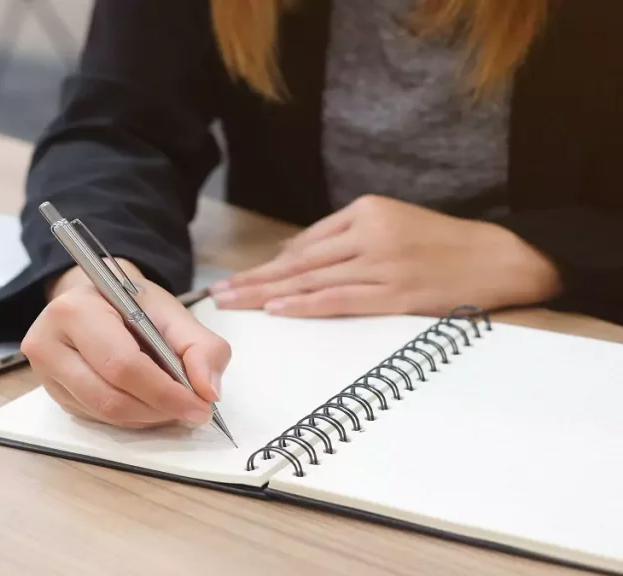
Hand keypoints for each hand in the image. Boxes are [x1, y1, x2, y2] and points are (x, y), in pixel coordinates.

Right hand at [22, 260, 230, 428]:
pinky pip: (97, 420)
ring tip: (172, 404)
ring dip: (148, 418)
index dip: (166, 393)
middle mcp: (48, 342)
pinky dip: (132, 418)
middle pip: (111, 398)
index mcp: (76, 311)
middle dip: (160, 410)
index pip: (123, 365)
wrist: (95, 300)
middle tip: (193, 410)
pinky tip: (147, 402)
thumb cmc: (130, 303)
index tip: (201, 407)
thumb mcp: (170, 311)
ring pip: (105, 415)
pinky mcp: (52, 394)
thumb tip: (208, 392)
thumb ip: (201, 346)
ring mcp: (44, 373)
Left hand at [210, 195, 561, 316]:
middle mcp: (369, 233)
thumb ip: (341, 237)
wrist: (499, 257)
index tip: (238, 278)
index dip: (268, 264)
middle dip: (255, 279)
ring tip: (234, 304)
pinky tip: (277, 309)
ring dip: (267, 294)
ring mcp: (382, 262)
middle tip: (219, 293)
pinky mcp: (395, 292)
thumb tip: (290, 257)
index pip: (305, 242)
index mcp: (366, 211)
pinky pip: (340, 300)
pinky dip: (306, 305)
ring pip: (312, 280)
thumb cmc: (442, 244)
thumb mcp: (391, 224)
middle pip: (299, 261)